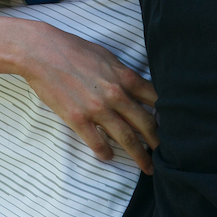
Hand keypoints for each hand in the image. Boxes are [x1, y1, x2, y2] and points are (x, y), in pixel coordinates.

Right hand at [20, 24, 159, 173]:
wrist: (41, 52)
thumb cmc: (73, 49)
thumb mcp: (106, 56)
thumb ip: (124, 74)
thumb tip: (137, 86)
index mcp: (125, 77)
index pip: (156, 100)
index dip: (168, 115)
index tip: (174, 126)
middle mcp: (116, 95)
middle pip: (146, 124)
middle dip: (159, 142)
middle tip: (168, 155)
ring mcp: (97, 109)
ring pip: (127, 139)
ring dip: (140, 156)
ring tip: (148, 167)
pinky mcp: (78, 119)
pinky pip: (98, 144)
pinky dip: (106, 153)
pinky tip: (110, 157)